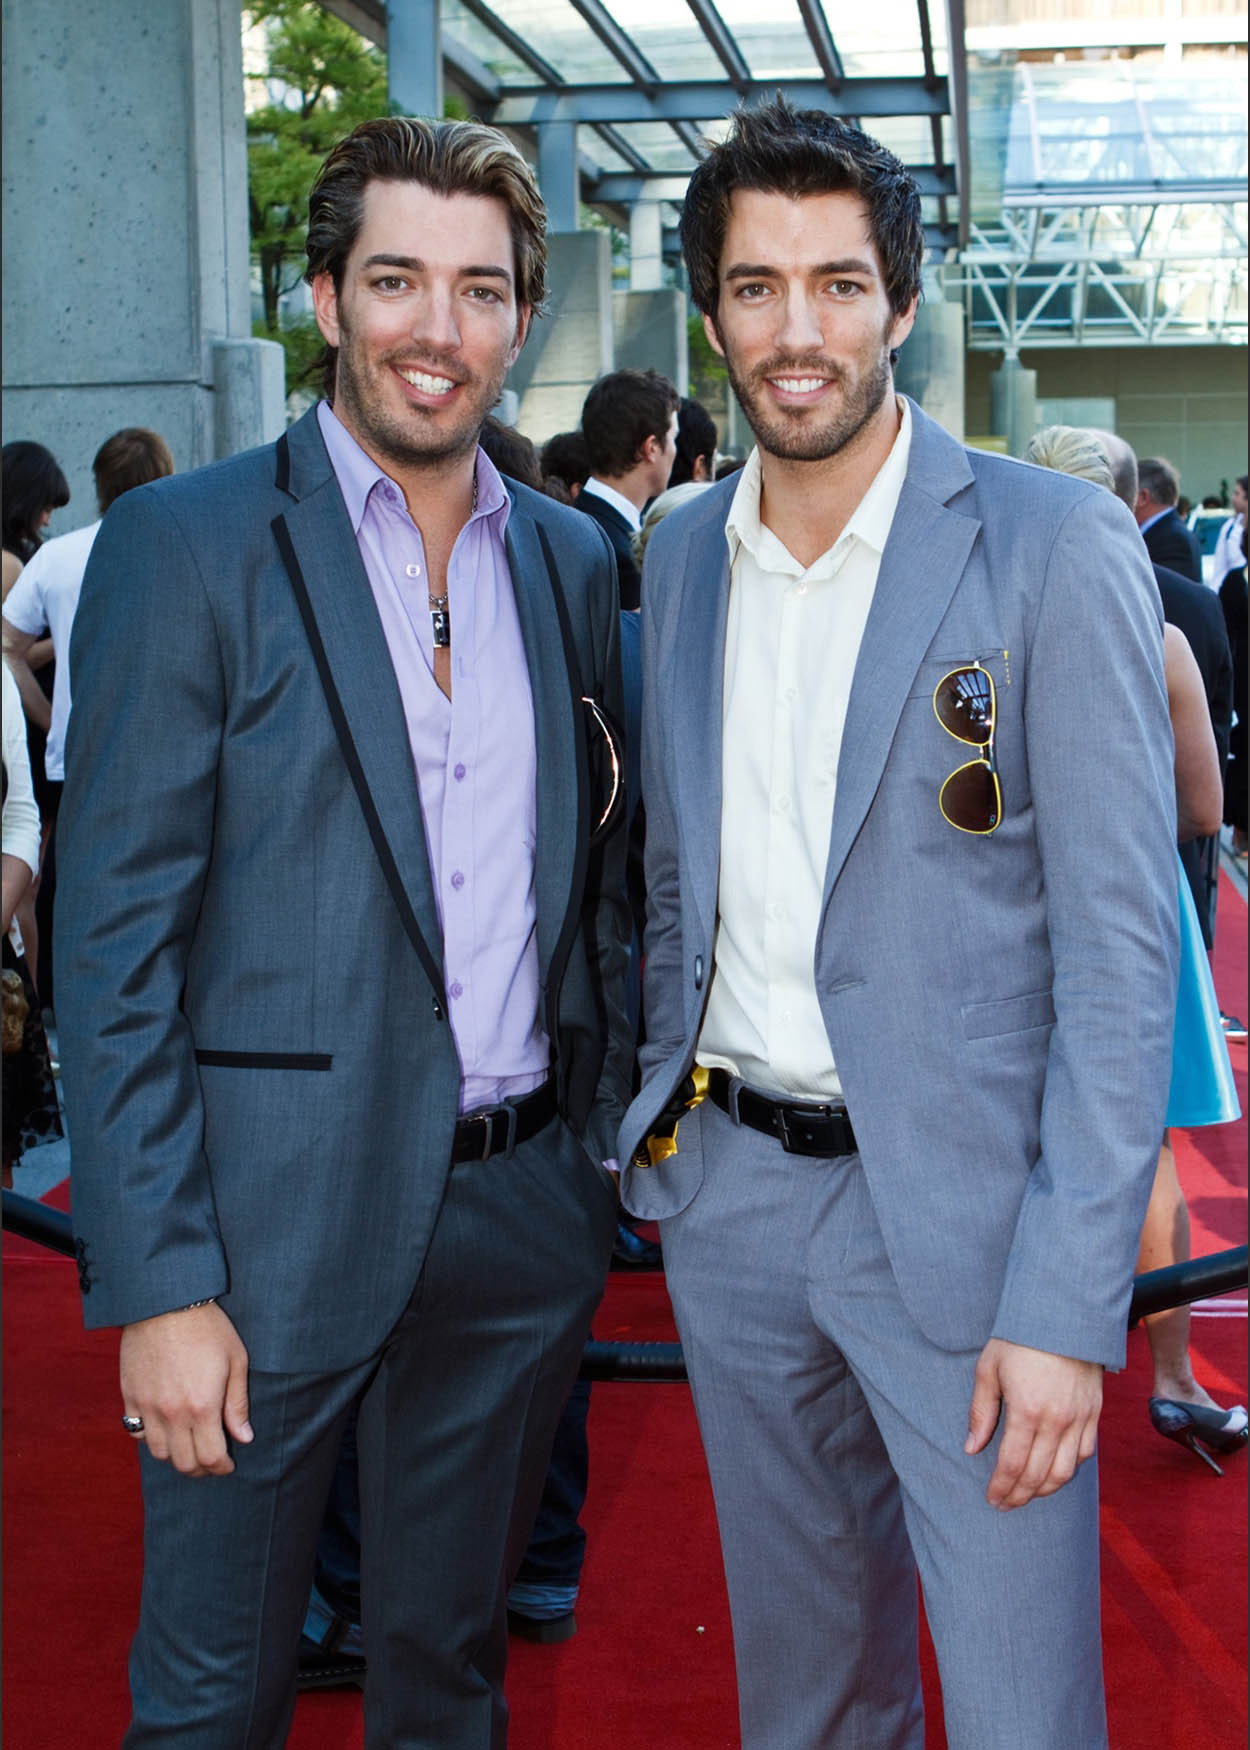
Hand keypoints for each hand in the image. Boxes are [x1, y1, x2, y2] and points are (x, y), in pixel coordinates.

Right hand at [120, 1302, 251, 1477]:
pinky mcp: (129, 1396)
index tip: (228, 1465)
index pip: (211, 1458)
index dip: (222, 1468)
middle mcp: (172, 1413)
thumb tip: (244, 1438)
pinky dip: (150, 1438)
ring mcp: (147, 1407)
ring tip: (188, 1447)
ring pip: (158, 1453)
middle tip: (210, 1462)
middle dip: (200, 1469)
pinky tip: (164, 1428)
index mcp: (202, 1406)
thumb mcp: (235, 1360)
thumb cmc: (207, 1327)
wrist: (165, 1302)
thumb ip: (237, 1403)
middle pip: (183, 1463)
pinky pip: (135, 1432)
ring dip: (175, 1456)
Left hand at [965, 1337, 1101, 1510]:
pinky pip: (1085, 1454)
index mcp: (1027, 1411)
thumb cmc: (1019, 1339)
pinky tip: (1053, 1473)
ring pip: (1065, 1472)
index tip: (991, 1499)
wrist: (1062, 1315)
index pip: (1012, 1465)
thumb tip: (971, 1448)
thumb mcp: (988, 1369)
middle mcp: (1057, 1421)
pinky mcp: (1094, 1414)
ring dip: (1044, 1490)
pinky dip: (1068, 1470)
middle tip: (1005, 1504)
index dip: (1001, 1487)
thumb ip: (981, 1412)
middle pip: (1038, 1476)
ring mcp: (1079, 1419)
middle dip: (1019, 1495)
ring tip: (1026, 1494)